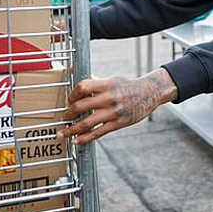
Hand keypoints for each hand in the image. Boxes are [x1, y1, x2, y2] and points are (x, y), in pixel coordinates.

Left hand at [56, 68, 177, 144]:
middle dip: (68, 114)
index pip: (82, 87)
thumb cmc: (128, 86)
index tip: (68, 100)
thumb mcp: (112, 79)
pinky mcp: (118, 123)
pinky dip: (85, 138)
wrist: (149, 94)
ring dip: (71, 130)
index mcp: (106, 84)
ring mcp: (113, 112)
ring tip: (63, 133)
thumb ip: (94, 80)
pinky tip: (77, 140)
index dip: (71, 95)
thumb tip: (72, 71)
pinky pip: (98, 133)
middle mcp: (109, 98)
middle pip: (80, 106)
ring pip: (86, 123)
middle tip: (64, 118)